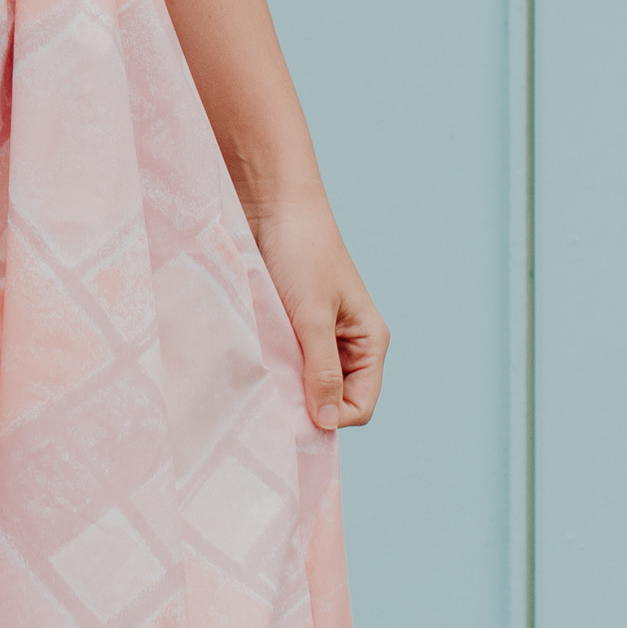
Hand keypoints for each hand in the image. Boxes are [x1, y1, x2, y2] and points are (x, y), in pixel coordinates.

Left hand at [250, 181, 388, 431]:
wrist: (273, 204)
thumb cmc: (301, 253)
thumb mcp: (313, 317)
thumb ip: (321, 370)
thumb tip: (323, 422)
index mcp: (369, 341)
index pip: (359, 405)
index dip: (331, 417)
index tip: (294, 415)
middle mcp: (348, 344)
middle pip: (333, 399)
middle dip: (306, 402)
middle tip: (274, 394)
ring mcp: (319, 336)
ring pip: (306, 382)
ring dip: (287, 384)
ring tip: (265, 372)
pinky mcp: (291, 326)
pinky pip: (287, 362)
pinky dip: (274, 366)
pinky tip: (257, 358)